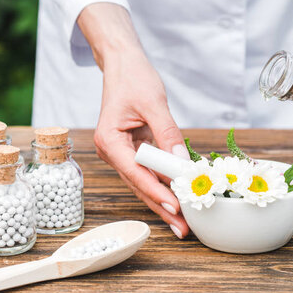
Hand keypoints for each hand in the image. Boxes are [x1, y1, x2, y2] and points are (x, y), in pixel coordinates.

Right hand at [78, 2, 190, 238]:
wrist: (123, 64)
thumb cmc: (133, 78)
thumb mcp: (154, 103)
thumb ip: (167, 133)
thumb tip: (181, 163)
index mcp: (109, 140)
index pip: (135, 173)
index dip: (156, 192)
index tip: (175, 207)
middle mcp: (112, 151)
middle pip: (139, 185)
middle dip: (161, 207)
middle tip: (183, 229)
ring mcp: (121, 152)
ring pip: (144, 182)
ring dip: (163, 200)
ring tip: (183, 221)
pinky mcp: (132, 149)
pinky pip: (149, 170)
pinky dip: (163, 182)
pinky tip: (179, 196)